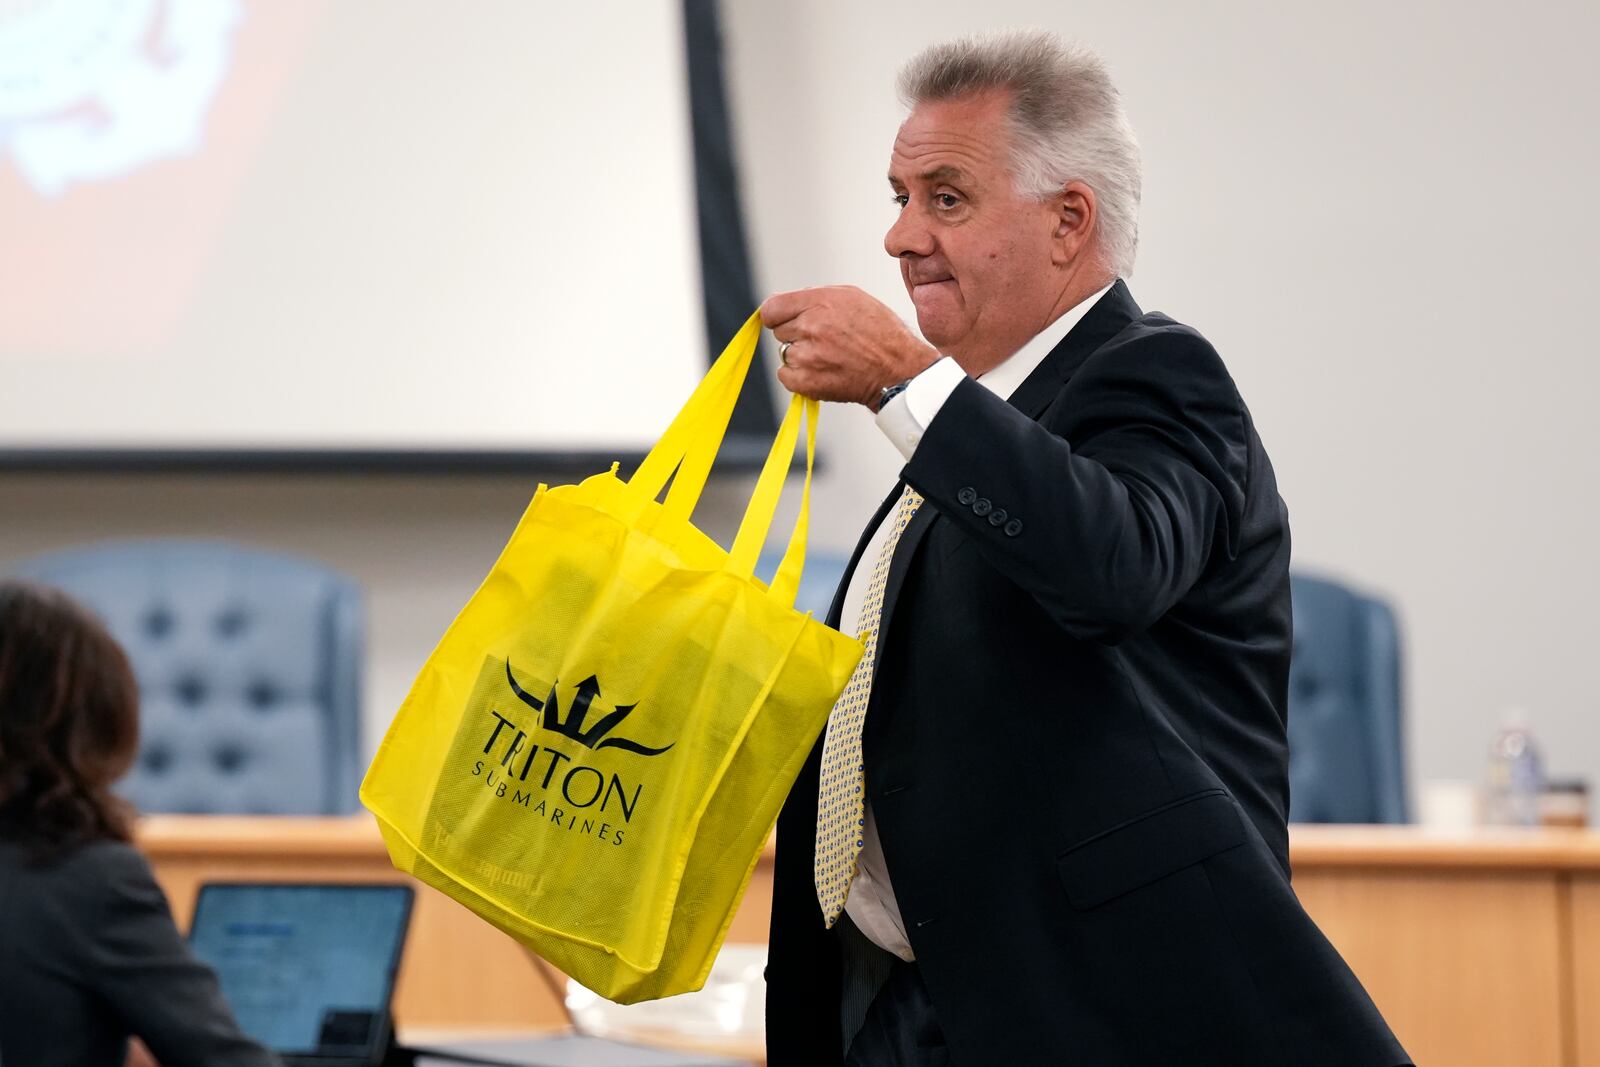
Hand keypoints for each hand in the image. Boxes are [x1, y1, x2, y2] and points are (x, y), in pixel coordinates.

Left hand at [760, 286, 939, 407]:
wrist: (897, 369)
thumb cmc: (879, 332)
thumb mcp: (852, 297)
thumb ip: (817, 295)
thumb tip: (789, 303)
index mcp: (820, 302)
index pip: (772, 307)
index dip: (777, 315)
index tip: (783, 320)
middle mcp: (811, 326)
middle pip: (779, 330)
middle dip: (796, 334)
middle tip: (823, 341)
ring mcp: (807, 355)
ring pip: (785, 353)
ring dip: (800, 356)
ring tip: (828, 357)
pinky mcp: (806, 381)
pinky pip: (785, 375)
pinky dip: (798, 377)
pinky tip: (822, 372)